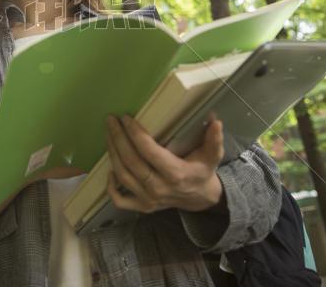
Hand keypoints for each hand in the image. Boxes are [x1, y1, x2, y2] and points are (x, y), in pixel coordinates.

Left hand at [105, 114, 223, 213]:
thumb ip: (214, 140)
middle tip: (111, 121)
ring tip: (109, 134)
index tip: (126, 118)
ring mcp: (149, 199)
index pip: (149, 152)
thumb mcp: (212, 155)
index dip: (135, 134)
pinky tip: (109, 169)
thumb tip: (216, 122)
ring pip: (123, 176)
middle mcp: (159, 188)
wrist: (201, 198)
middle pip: (132, 162)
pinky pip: (120, 200)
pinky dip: (111, 187)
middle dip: (118, 138)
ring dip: (113, 154)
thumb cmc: (202, 171)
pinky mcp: (143, 207)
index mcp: (176, 173)